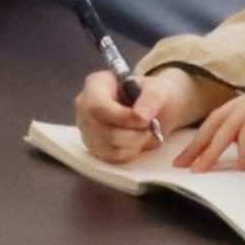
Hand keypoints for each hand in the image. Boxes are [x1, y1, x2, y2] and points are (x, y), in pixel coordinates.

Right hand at [75, 68, 225, 162]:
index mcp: (95, 85)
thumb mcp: (161, 90)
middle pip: (105, 131)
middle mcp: (84, 106)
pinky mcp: (94, 146)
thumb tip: (142, 114)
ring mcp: (86, 128)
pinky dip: (130, 153)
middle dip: (134, 133)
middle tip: (150, 126)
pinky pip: (112, 159)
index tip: (146, 120)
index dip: (122, 118)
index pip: (99, 106)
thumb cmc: (159, 93)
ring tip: (144, 132)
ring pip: (110, 147)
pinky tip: (137, 141)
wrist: (157, 106)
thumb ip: (152, 98)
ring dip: (134, 144)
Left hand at [168, 79, 244, 175]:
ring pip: (231, 123)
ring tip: (201, 170)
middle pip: (223, 117)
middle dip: (200, 142)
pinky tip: (240, 166)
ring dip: (213, 149)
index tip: (187, 159)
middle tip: (183, 164)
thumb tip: (223, 146)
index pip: (226, 116)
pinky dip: (242, 148)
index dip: (204, 138)